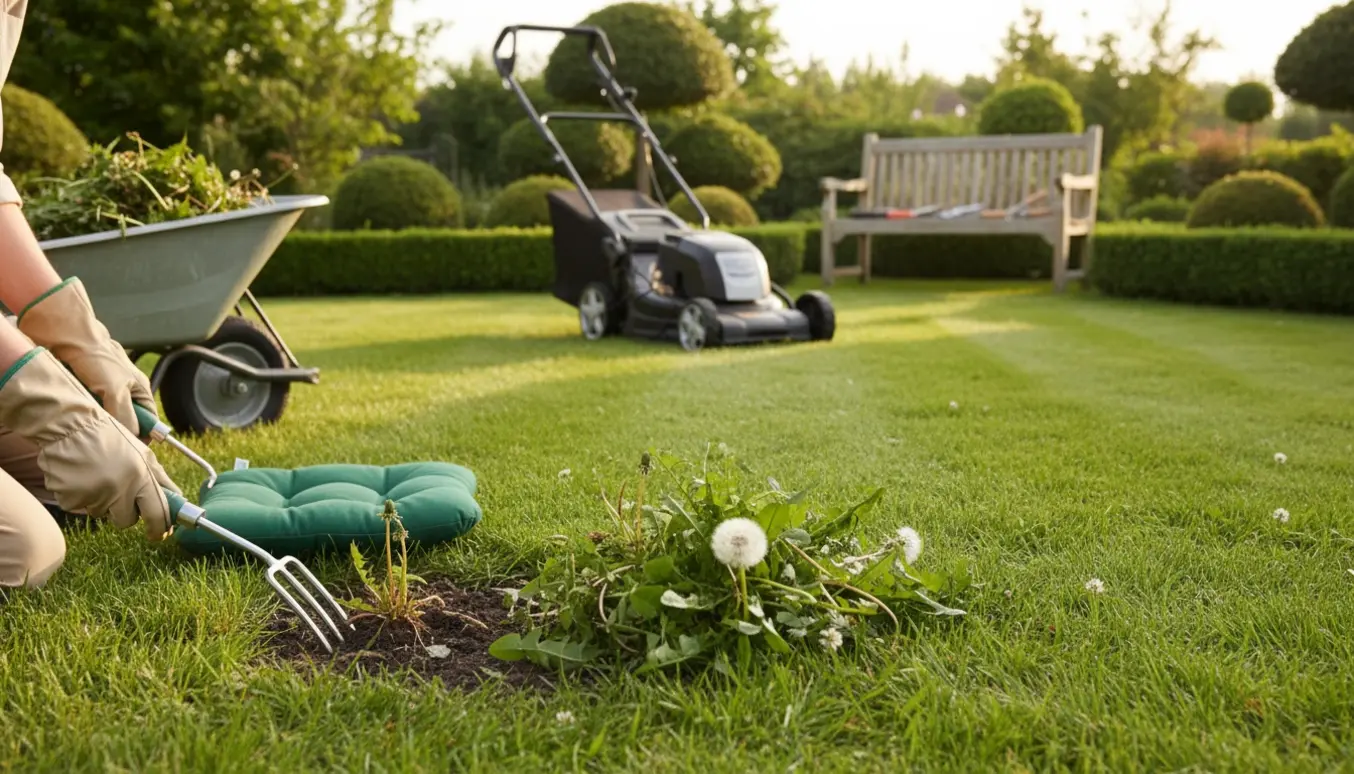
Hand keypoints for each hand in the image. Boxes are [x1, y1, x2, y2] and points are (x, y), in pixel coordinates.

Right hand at [0, 347, 178, 539]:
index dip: (159, 528)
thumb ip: (159, 478)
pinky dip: (83, 497)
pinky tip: (82, 476)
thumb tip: (176, 498)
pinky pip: (82, 508)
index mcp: (141, 478)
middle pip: (127, 521)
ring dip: (104, 502)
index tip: (159, 533)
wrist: (69, 426)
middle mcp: (119, 490)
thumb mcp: (142, 453)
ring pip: (103, 514)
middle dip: (126, 512)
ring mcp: (93, 497)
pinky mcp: (71, 500)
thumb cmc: (110, 437)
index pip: (157, 514)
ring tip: (98, 475)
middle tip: (121, 493)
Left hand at [15, 277, 158, 437]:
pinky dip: (78, 410)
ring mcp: (101, 388)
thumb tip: (129, 438)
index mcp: (139, 389)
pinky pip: (83, 407)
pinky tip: (71, 409)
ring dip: (92, 418)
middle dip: (113, 427)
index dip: (141, 435)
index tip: (127, 448)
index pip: (148, 420)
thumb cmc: (96, 358)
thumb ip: (126, 417)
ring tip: (83, 418)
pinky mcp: (82, 386)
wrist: (65, 334)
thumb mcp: (116, 391)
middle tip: (101, 435)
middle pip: (123, 419)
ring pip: (101, 415)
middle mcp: (122, 390)